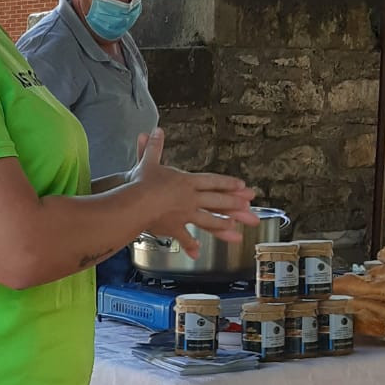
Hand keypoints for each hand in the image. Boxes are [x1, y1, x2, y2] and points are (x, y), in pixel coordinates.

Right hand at [132, 129, 258, 257]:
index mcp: (187, 181)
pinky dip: (190, 246)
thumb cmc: (141, 183)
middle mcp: (190, 198)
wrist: (135, 203)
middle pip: (216, 200)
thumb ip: (153, 146)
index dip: (227, 183)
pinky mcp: (174, 227)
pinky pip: (184, 238)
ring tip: (234, 229)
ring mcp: (184, 214)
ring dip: (222, 224)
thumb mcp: (148, 161)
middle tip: (249, 209)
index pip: (212, 181)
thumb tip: (154, 131)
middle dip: (234, 204)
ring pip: (208, 220)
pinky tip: (197, 253)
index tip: (241, 186)